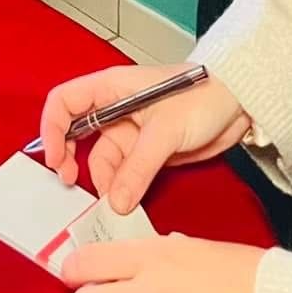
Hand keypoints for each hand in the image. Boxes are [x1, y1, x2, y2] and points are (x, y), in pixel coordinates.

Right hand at [38, 63, 248, 212]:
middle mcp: (116, 109)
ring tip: (113, 203)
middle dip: (71, 159)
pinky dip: (121, 190)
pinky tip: (125, 203)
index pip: (65, 102)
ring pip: (103, 161)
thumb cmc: (203, 96)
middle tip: (71, 184)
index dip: (52, 128)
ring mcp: (132, 132)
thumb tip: (114, 201)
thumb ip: (137, 167)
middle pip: (77, 134)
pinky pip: (124, 174)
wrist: (239, 104)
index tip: (55, 158)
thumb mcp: (166, 130)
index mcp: (112, 88)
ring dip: (104, 183)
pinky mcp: (148, 153)